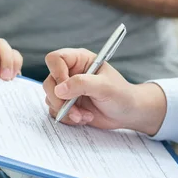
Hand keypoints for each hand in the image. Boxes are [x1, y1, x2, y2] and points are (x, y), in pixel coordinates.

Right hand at [43, 48, 166, 134]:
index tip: (65, 89)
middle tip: (74, 110)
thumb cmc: (121, 94)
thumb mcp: (105, 87)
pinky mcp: (67, 104)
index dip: (56, 73)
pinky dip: (68, 118)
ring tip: (84, 116)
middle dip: (60, 100)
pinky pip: (55, 111)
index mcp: (79, 60)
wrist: (128, 113)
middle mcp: (70, 73)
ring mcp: (68, 89)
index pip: (55, 59)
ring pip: (50, 98)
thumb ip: (82, 84)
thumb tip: (59, 89)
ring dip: (66, 111)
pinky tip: (84, 118)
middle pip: (49, 82)